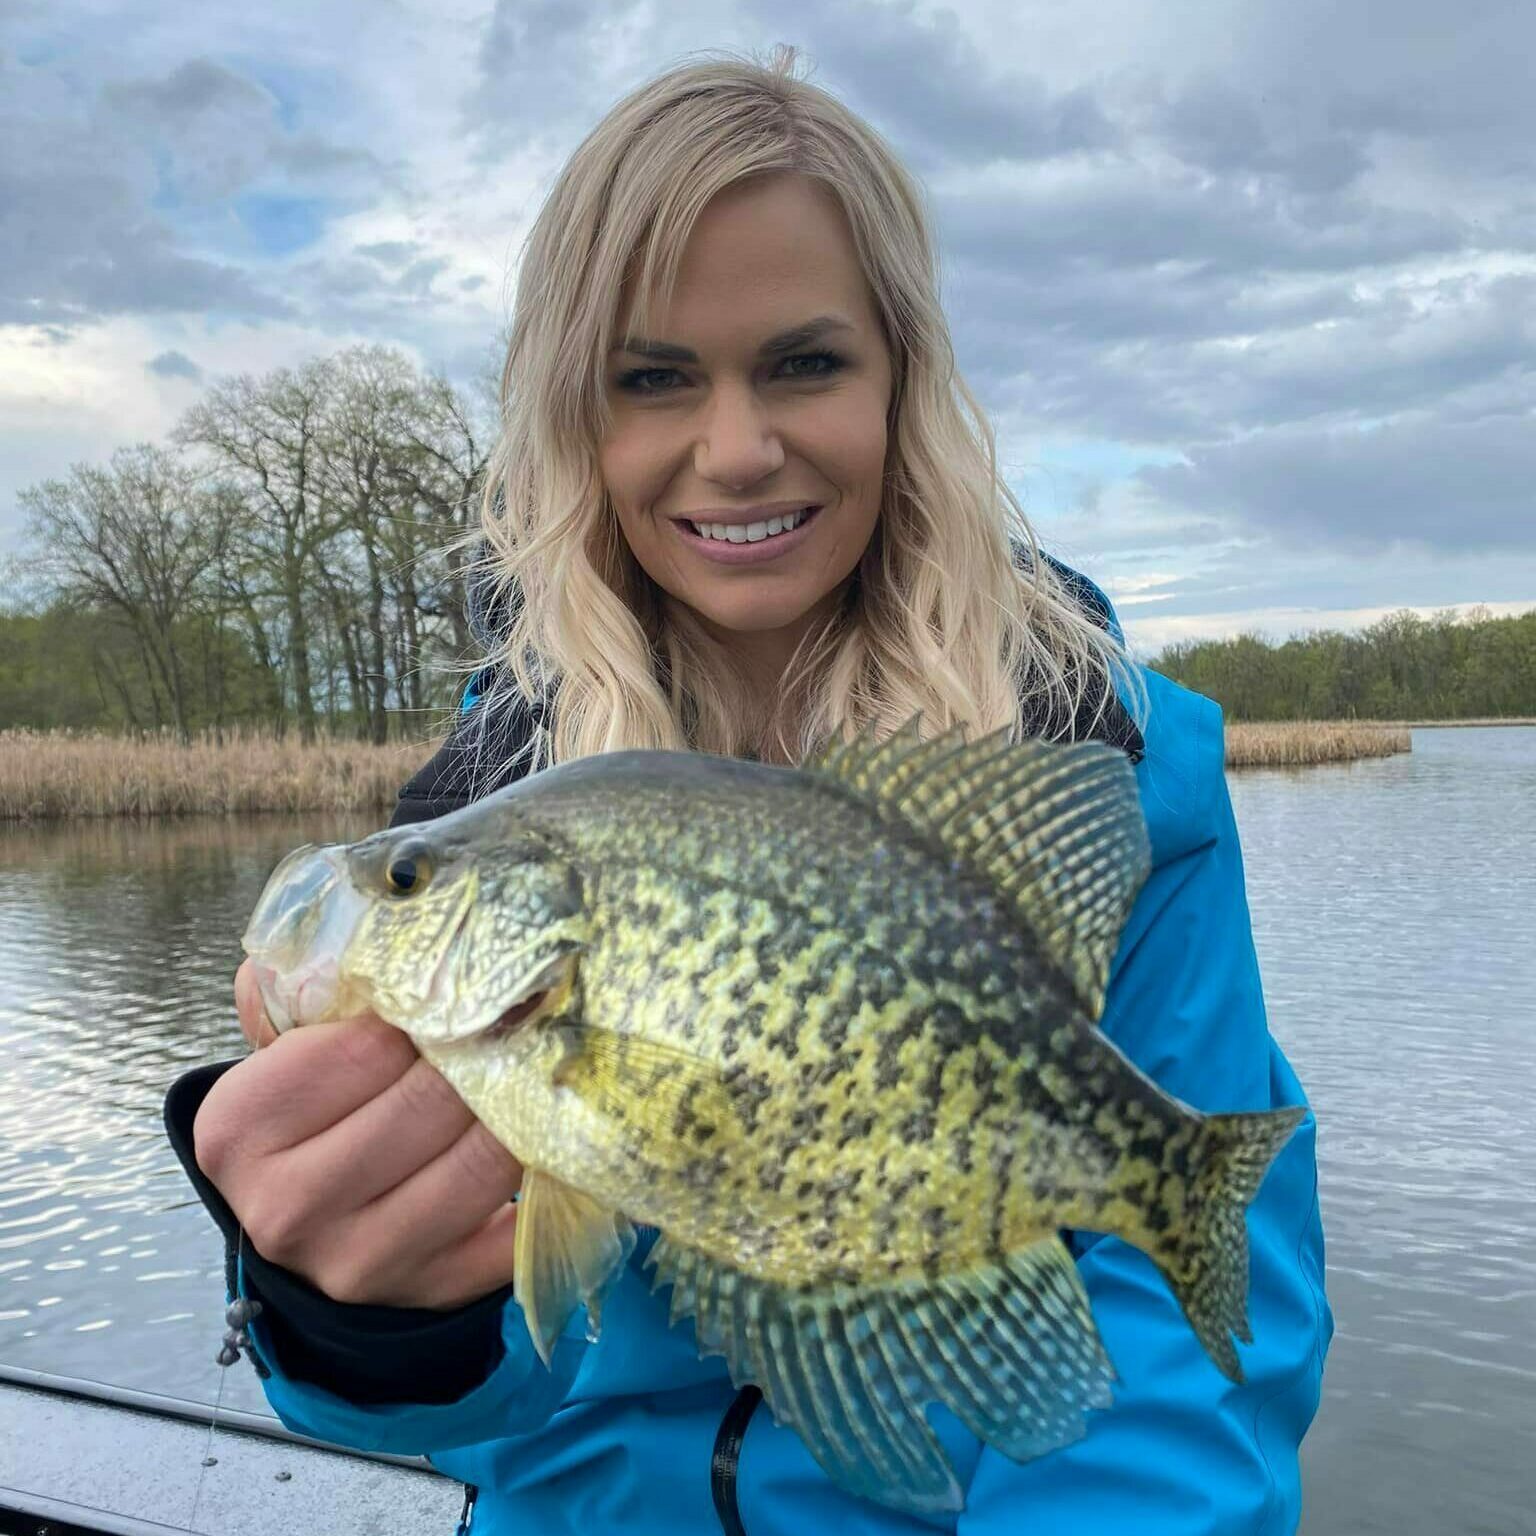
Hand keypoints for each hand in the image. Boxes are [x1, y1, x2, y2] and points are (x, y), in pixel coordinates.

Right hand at [192, 958, 521, 1309]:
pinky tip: (556, 1133)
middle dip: (489, 1050)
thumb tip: (360, 926)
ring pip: (483, 1161)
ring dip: (527, 1106)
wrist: (308, 1236)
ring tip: (549, 1062)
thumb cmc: (305, 1122)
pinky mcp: (431, 1294)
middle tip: (532, 1010)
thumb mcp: (282, 1055)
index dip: (432, 1007)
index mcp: (243, 1129)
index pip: (366, 1047)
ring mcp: (364, 1261)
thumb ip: (303, 989)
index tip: (476, 980)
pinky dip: (547, 1174)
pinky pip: (518, 1225)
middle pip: (430, 1103)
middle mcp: (292, 1206)